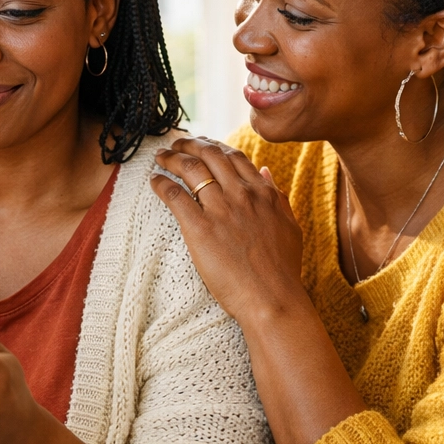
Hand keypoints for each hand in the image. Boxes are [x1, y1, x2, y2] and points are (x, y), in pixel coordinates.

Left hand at [151, 136, 305, 325]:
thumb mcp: (290, 226)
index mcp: (263, 193)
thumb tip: (266, 171)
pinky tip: (154, 180)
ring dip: (172, 158)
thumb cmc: (282, 270)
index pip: (234, 157)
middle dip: (189, 144)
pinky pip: (175, 195)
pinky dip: (161, 183)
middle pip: (210, 155)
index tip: (201, 145)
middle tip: (175, 144)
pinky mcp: (200, 229)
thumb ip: (277, 196)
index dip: (213, 146)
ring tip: (161, 157)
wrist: (272, 299)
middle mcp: (242, 195)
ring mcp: (220, 210)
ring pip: (191, 169)